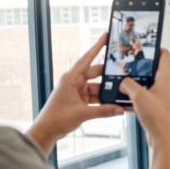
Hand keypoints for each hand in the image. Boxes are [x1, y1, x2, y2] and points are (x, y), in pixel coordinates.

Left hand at [28, 34, 123, 154]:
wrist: (46, 132)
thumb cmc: (55, 119)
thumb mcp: (82, 114)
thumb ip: (103, 111)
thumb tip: (119, 109)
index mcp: (71, 78)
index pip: (87, 58)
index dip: (97, 46)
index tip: (106, 36)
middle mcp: (74, 82)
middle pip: (96, 74)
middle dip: (108, 75)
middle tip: (123, 73)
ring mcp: (77, 91)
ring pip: (97, 87)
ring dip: (107, 92)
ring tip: (120, 93)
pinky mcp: (80, 100)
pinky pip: (95, 97)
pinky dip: (103, 100)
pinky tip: (112, 103)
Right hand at [119, 48, 169, 142]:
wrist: (164, 139)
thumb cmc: (160, 119)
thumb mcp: (139, 97)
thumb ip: (128, 85)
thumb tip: (123, 82)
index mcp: (166, 78)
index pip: (163, 55)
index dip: (154, 48)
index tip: (143, 45)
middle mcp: (166, 86)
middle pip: (153, 69)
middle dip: (140, 68)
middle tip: (129, 65)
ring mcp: (162, 97)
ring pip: (147, 84)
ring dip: (136, 84)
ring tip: (124, 83)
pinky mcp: (157, 107)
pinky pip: (145, 97)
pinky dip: (135, 97)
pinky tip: (126, 100)